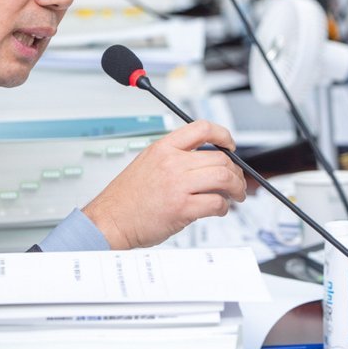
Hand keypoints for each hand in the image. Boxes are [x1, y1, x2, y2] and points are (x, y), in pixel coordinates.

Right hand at [82, 119, 245, 248]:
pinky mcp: (182, 208)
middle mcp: (171, 163)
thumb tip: (203, 160)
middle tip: (236, 181)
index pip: (201, 128)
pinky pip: (217, 203)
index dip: (223, 135)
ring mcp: (178, 185)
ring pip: (223, 178)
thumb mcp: (147, 163)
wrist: (110, 220)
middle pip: (219, 157)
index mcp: (163, 148)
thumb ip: (173, 157)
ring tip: (235, 194)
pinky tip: (219, 209)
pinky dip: (224, 207)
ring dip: (235, 188)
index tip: (230, 145)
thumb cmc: (126, 197)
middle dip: (235, 171)